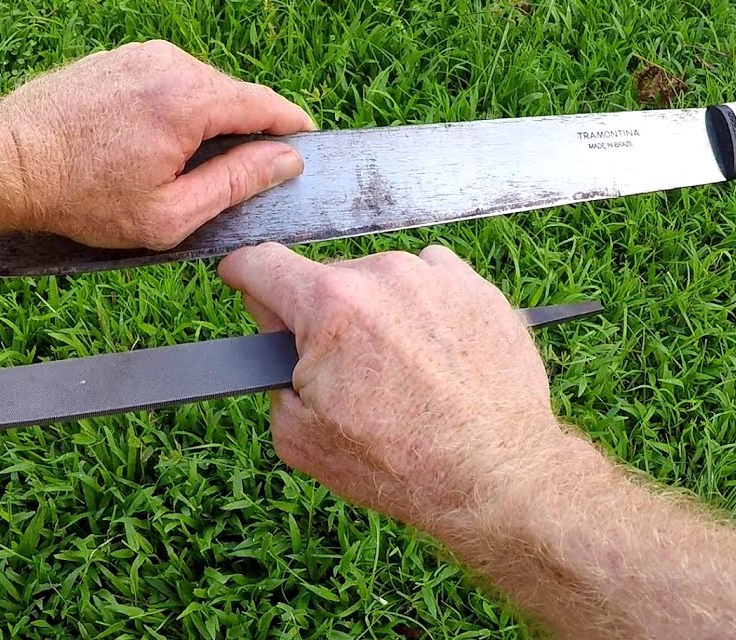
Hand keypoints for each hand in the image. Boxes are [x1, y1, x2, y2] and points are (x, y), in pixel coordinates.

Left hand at [0, 41, 314, 248]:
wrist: (8, 162)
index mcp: (190, 100)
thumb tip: (286, 161)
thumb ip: (237, 184)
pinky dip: (175, 109)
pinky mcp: (120, 57)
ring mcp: (142, 54)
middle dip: (244, 133)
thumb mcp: (171, 212)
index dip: (291, 129)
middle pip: (234, 97)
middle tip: (235, 179)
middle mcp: (170, 63)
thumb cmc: (83, 198)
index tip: (306, 148)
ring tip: (182, 167)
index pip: (265, 106)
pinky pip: (168, 81)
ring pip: (201, 88)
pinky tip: (151, 146)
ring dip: (207, 123)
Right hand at [219, 243, 570, 530]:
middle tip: (345, 374)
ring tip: (402, 375)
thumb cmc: (402, 461)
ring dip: (378, 315)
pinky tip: (435, 359)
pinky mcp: (477, 288)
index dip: (242, 275)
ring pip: (382, 283)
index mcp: (330, 305)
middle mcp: (384, 274)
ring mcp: (436, 276)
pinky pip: (431, 285)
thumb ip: (272, 377)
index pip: (262, 262)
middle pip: (328, 281)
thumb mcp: (299, 437)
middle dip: (323, 319)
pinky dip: (425, 313)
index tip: (242, 281)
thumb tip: (281, 346)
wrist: (493, 472)